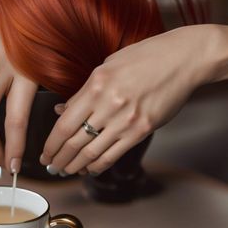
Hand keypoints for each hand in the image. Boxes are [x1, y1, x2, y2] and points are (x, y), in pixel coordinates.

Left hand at [40, 26, 212, 175]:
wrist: (182, 60)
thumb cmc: (147, 57)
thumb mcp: (108, 66)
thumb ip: (85, 91)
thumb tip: (63, 111)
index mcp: (96, 85)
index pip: (64, 123)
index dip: (51, 143)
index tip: (45, 153)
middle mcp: (109, 104)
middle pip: (75, 141)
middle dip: (60, 158)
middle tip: (51, 167)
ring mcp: (126, 120)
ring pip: (93, 152)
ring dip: (77, 165)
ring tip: (67, 170)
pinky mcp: (143, 130)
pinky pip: (115, 154)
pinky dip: (100, 165)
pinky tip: (91, 168)